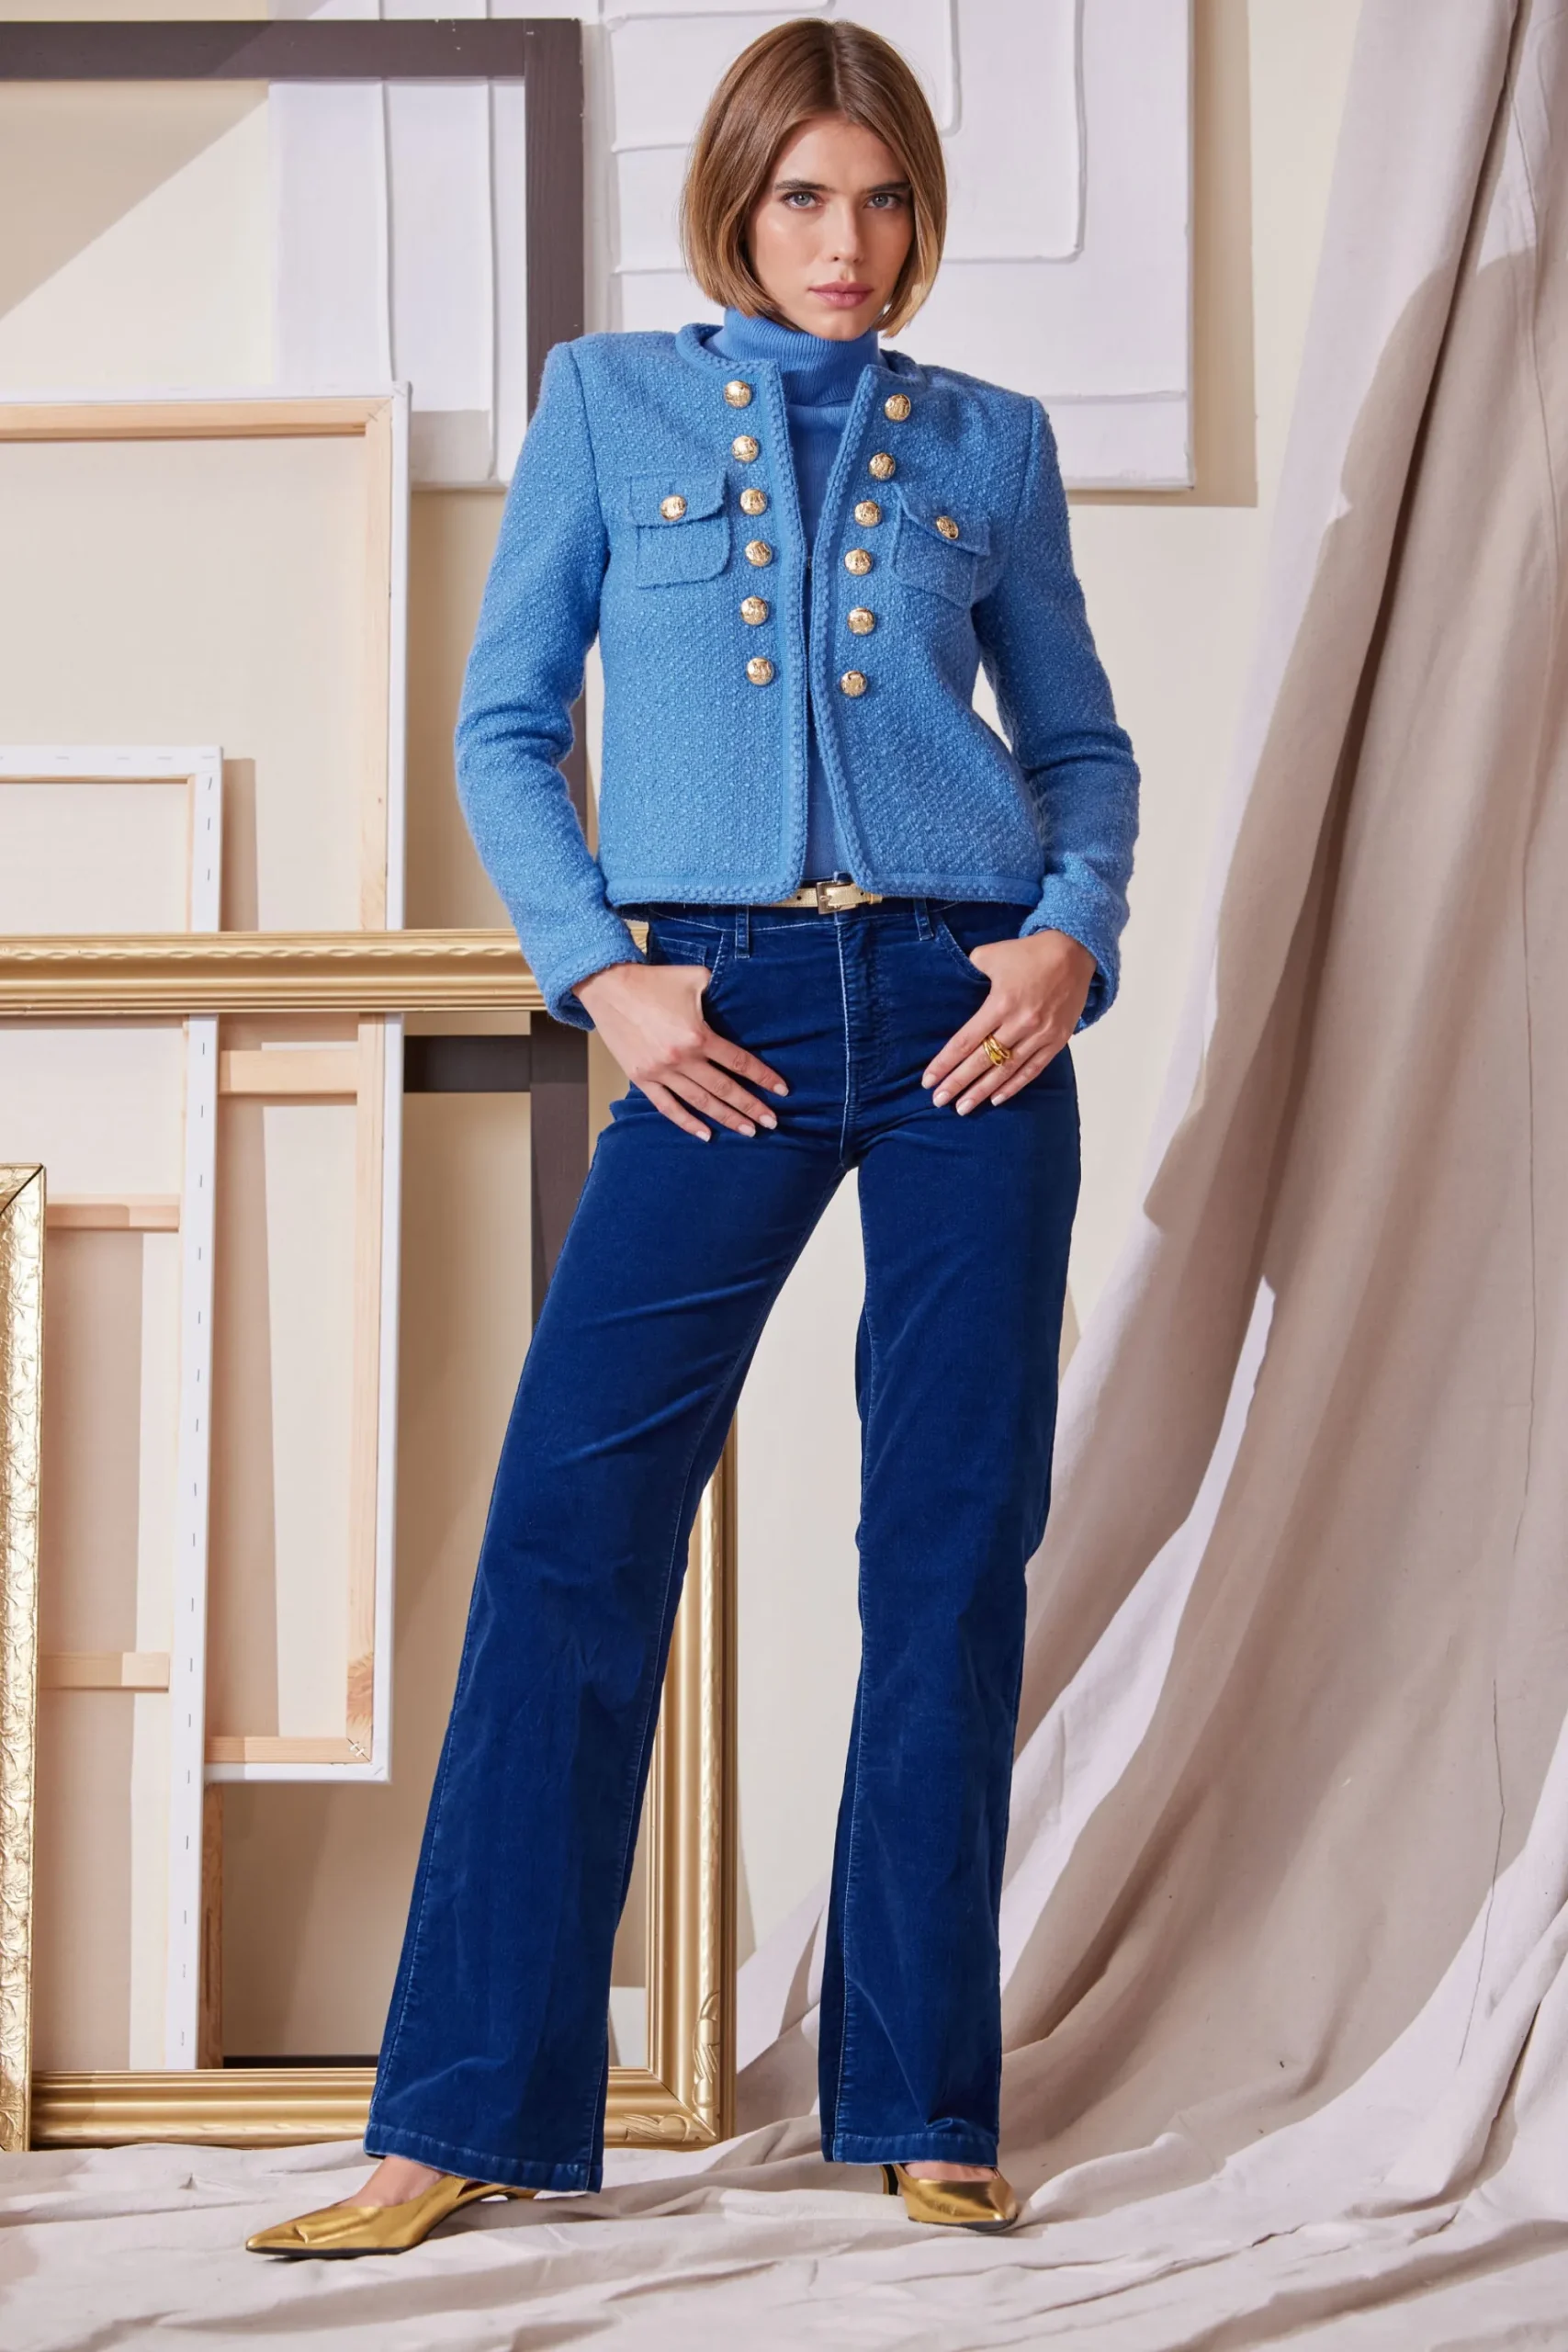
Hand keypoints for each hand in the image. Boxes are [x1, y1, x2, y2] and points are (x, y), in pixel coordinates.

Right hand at [577, 960, 788, 1140]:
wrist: (607, 987)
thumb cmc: (652, 981)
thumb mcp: (694, 977)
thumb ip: (720, 990)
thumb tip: (740, 994)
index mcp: (698, 1036)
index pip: (739, 1062)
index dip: (763, 1078)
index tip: (782, 1091)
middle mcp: (681, 1059)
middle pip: (724, 1089)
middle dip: (751, 1107)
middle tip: (772, 1122)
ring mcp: (660, 1072)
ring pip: (700, 1102)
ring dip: (726, 1118)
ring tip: (748, 1131)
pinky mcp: (641, 1078)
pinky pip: (667, 1106)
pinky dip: (686, 1122)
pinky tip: (705, 1135)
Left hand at [922, 930, 1094, 1113]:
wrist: (1074, 951)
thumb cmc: (1028, 953)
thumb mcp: (991, 954)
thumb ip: (969, 970)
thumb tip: (952, 984)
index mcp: (1001, 1003)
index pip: (966, 1041)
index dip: (945, 1063)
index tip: (928, 1080)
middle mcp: (1020, 1023)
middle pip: (982, 1061)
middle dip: (958, 1083)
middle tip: (938, 1101)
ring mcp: (1041, 1034)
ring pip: (1006, 1070)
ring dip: (982, 1091)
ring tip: (963, 1108)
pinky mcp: (1057, 1040)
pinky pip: (1032, 1069)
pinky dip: (1014, 1086)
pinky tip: (996, 1098)